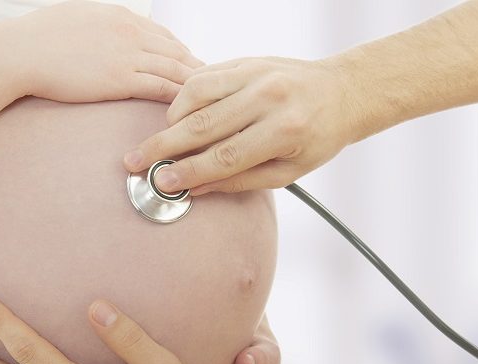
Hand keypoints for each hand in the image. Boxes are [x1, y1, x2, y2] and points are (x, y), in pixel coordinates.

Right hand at [0, 0, 202, 102]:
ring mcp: (128, 54)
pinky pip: (161, 87)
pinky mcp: (121, 79)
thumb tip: (106, 31)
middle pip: (177, 51)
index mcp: (122, 16)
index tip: (192, 64)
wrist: (21, 51)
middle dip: (197, 68)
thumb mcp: (77, 17)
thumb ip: (100, 25)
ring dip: (195, 85)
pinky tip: (190, 108)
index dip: (182, 51)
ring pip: (175, 69)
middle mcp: (131, 31)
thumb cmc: (39, 37)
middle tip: (214, 84)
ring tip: (211, 99)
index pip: (163, 35)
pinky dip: (179, 97)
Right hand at [123, 56, 360, 193]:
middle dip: (164, 147)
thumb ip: (240, 181)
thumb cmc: (318, 137)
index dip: (188, 172)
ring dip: (171, 121)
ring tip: (158, 141)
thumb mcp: (288, 171)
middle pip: (202, 125)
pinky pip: (203, 77)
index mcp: (285, 130)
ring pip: (196, 95)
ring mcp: (256, 73)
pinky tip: (177, 117)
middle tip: (135, 162)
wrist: (342, 92)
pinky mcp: (245, 60)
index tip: (161, 183)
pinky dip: (184, 98)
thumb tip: (194, 189)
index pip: (224, 156)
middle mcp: (268, 97)